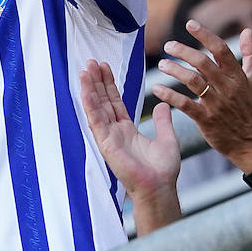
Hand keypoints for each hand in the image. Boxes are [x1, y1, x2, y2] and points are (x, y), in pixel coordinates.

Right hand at [81, 59, 179, 199]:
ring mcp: (108, 137)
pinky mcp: (105, 143)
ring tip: (85, 70)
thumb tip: (162, 105)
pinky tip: (85, 90)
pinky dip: (90, 105)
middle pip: (103, 101)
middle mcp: (114, 131)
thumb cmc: (163, 170)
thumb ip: (162, 122)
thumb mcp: (167, 139)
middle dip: (96, 82)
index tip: (104, 68)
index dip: (109, 85)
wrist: (160, 188)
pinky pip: (96, 120)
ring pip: (96, 108)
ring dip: (89, 89)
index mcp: (127, 130)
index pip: (115, 102)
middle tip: (91, 62)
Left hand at [155, 23, 251, 172]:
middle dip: (183, 51)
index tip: (190, 23)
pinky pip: (185, 104)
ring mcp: (216, 103)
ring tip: (161, 65)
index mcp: (238, 76)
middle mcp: (227, 87)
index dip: (205, 35)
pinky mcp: (205, 119)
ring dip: (174, 70)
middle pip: (203, 63)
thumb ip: (250, 55)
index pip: (221, 50)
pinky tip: (157, 89)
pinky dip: (169, 96)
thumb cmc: (249, 109)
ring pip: (192, 81)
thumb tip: (247, 31)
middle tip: (168, 45)